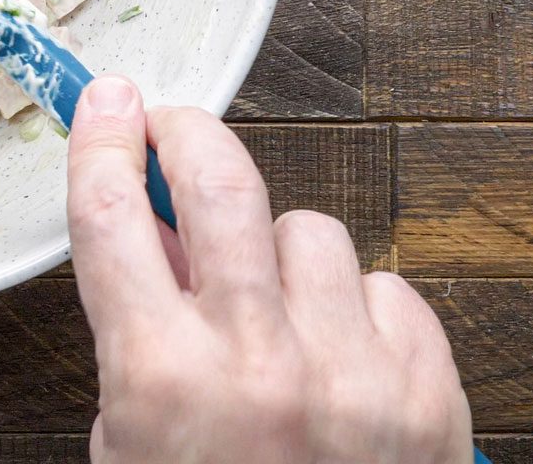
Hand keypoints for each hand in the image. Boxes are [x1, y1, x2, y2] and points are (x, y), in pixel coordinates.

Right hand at [67, 76, 472, 463]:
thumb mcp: (133, 442)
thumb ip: (140, 331)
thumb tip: (161, 226)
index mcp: (163, 381)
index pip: (112, 214)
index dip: (103, 140)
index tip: (108, 102)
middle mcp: (260, 366)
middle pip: (222, 180)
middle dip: (189, 134)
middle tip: (176, 130)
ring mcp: (353, 377)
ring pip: (311, 229)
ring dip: (280, 254)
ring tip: (273, 309)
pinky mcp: (429, 395)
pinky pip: (389, 287)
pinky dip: (359, 309)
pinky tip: (339, 354)